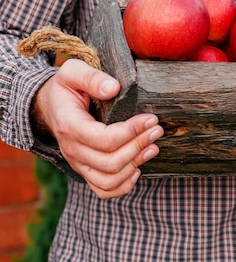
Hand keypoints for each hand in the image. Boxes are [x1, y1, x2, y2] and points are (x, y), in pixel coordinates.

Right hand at [32, 59, 163, 197]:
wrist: (51, 106)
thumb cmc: (66, 88)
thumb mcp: (73, 72)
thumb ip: (91, 77)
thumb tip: (113, 88)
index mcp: (69, 125)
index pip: (103, 139)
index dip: (131, 131)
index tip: (150, 118)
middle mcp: (72, 150)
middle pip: (109, 162)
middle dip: (138, 146)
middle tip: (157, 129)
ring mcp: (79, 163)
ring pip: (108, 180)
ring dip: (135, 165)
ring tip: (153, 147)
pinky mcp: (87, 170)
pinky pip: (104, 190)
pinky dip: (124, 185)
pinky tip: (138, 168)